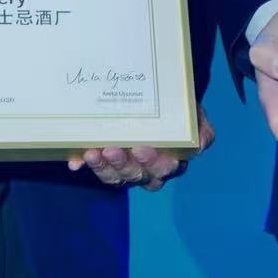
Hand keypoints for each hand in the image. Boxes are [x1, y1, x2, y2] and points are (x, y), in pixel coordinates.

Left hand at [69, 107, 215, 191]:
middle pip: (138, 176)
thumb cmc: (179, 110)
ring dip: (104, 167)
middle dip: (123, 165)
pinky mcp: (110, 163)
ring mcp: (129, 168)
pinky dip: (86, 164)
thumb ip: (201, 130)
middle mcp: (151, 170)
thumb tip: (200, 143)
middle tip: (111, 149)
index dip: (152, 163)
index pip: (165, 169)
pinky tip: (76, 160)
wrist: (162, 100)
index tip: (140, 148)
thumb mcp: (195, 117)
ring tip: (92, 152)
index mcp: (174, 161)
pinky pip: (99, 168)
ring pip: (117, 177)